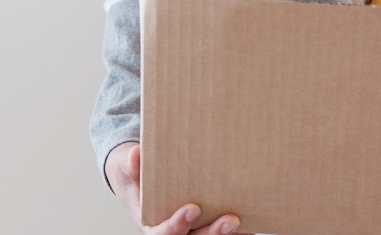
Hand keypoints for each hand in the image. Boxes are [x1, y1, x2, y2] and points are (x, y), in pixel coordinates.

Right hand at [106, 142, 245, 234]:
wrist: (141, 176)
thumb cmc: (135, 174)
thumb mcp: (126, 167)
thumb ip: (130, 165)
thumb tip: (136, 154)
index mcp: (151, 224)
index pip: (163, 233)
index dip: (177, 225)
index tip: (192, 208)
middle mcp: (175, 231)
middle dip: (212, 233)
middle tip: (231, 220)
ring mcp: (193, 229)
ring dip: (227, 234)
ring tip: (246, 223)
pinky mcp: (207, 222)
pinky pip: (224, 232)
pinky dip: (239, 230)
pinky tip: (254, 219)